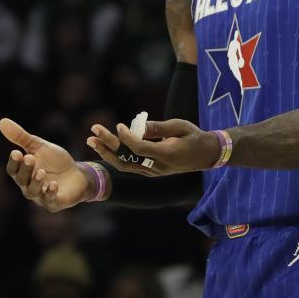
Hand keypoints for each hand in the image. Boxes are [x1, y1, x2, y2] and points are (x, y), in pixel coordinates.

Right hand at [0, 118, 89, 211]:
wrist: (78, 174)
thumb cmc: (56, 162)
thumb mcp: (40, 147)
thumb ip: (21, 137)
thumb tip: (2, 121)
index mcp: (24, 173)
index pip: (13, 170)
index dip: (14, 162)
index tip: (16, 152)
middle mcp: (29, 187)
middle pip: (22, 180)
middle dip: (25, 170)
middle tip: (30, 158)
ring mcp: (41, 196)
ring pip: (33, 192)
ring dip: (36, 182)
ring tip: (40, 172)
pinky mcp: (55, 202)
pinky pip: (50, 200)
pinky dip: (50, 193)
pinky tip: (53, 184)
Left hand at [87, 118, 220, 175]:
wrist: (205, 155)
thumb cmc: (194, 136)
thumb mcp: (180, 126)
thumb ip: (158, 127)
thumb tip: (138, 125)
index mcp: (167, 154)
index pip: (140, 149)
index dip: (127, 138)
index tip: (119, 125)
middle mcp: (157, 167)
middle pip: (126, 159)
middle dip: (107, 146)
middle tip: (93, 132)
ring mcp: (153, 172)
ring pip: (125, 165)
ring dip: (107, 152)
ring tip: (92, 140)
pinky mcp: (151, 171)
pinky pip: (130, 165)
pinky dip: (116, 156)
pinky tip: (106, 146)